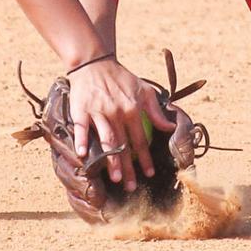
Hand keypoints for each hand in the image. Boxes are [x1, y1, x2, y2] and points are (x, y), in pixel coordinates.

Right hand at [67, 58, 173, 193]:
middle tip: (130, 187)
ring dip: (111, 160)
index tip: (149, 174)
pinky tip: (83, 155)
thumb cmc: (120, 77)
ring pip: (106, 139)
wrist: (94, 62)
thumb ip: (155, 110)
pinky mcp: (81, 109)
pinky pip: (82, 128)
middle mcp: (117, 112)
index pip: (141, 139)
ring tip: (115, 178)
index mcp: (132, 108)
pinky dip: (82, 141)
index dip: (145, 158)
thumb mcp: (143, 89)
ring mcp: (98, 111)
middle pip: (124, 145)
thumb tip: (169, 127)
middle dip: (128, 167)